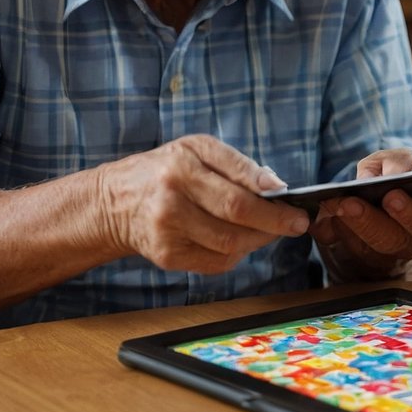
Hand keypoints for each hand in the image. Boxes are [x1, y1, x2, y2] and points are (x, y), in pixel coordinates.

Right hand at [95, 134, 310, 272]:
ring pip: (229, 243)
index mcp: (183, 162)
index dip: (270, 196)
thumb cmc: (165, 170)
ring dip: (259, 239)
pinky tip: (242, 241)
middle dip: (274, 221)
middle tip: (296, 223)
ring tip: (271, 231)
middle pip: (236, 214)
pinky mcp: (167, 255)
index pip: (236, 183)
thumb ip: (236, 164)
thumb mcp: (196, 149)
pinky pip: (215, 262)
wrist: (114, 201)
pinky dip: (237, 253)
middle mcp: (173, 195)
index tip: (293, 201)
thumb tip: (275, 185)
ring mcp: (168, 229)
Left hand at [310, 148, 411, 280]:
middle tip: (352, 203)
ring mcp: (386, 255)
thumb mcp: (398, 160)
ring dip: (348, 227)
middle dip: (373, 222)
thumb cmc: (394, 173)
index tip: (392, 196)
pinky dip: (329, 232)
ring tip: (334, 204)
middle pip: (398, 241)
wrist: (372, 193)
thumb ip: (396, 161)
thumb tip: (381, 177)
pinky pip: (341, 251)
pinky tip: (321, 216)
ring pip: (369, 251)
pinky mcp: (356, 258)